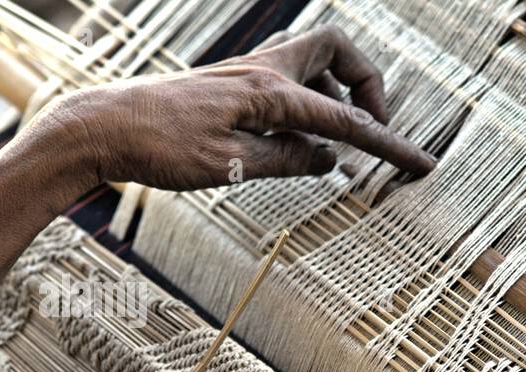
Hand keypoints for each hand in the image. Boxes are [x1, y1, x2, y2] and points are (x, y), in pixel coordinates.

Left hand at [36, 26, 435, 191]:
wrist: (101, 128)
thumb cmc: (159, 148)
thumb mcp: (231, 167)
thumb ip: (289, 160)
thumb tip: (333, 161)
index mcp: (269, 92)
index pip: (346, 121)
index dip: (390, 146)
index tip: (423, 165)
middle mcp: (263, 71)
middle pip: (338, 51)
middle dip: (368, 85)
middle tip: (372, 129)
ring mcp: (248, 74)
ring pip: (314, 64)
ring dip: (337, 96)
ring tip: (333, 146)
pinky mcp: (234, 86)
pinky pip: (289, 82)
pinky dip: (307, 106)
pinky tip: (296, 144)